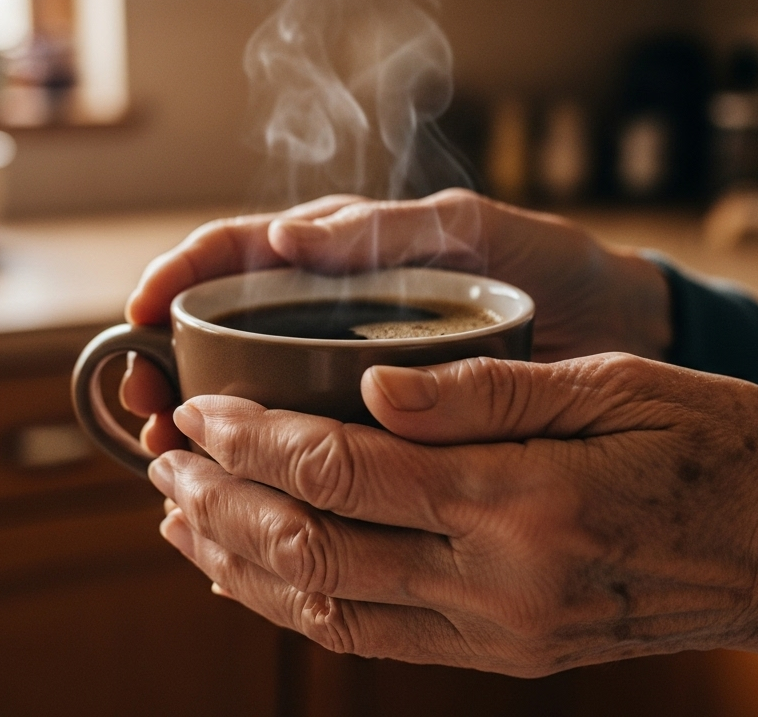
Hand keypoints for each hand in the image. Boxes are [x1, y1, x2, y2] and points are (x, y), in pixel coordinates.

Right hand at [116, 189, 672, 453]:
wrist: (618, 332)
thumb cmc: (546, 265)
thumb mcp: (470, 230)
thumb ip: (386, 230)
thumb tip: (285, 243)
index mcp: (339, 260)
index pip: (231, 257)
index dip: (175, 278)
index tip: (138, 315)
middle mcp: (331, 322)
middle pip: (220, 342)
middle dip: (169, 371)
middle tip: (148, 410)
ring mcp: (351, 382)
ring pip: (254, 410)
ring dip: (208, 440)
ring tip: (180, 476)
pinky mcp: (382, 439)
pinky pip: (311, 462)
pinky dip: (272, 488)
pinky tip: (245, 527)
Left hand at [146, 354, 757, 680]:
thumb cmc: (720, 449)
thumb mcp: (619, 385)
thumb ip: (488, 390)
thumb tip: (370, 383)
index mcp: (523, 499)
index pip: (344, 471)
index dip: (253, 438)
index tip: (200, 406)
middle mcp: (497, 581)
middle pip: (312, 548)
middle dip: (220, 501)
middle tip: (161, 456)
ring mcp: (497, 631)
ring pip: (327, 607)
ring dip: (238, 561)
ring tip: (178, 514)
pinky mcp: (502, 654)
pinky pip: (374, 640)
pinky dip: (298, 607)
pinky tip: (253, 573)